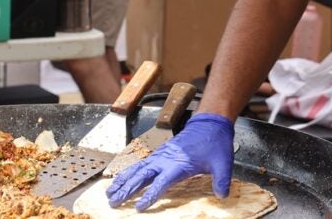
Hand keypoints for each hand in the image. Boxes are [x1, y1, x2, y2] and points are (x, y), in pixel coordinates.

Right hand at [106, 113, 233, 210]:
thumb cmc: (215, 142)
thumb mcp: (223, 163)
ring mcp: (161, 155)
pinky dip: (129, 172)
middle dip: (126, 190)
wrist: (210, 123)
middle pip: (141, 176)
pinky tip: (121, 179)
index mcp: (178, 164)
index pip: (160, 183)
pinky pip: (141, 164)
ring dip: (122, 181)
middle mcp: (165, 160)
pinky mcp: (160, 153)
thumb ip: (221, 180)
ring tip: (109, 192)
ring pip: (137, 169)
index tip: (139, 208)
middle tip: (113, 202)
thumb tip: (222, 195)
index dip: (149, 195)